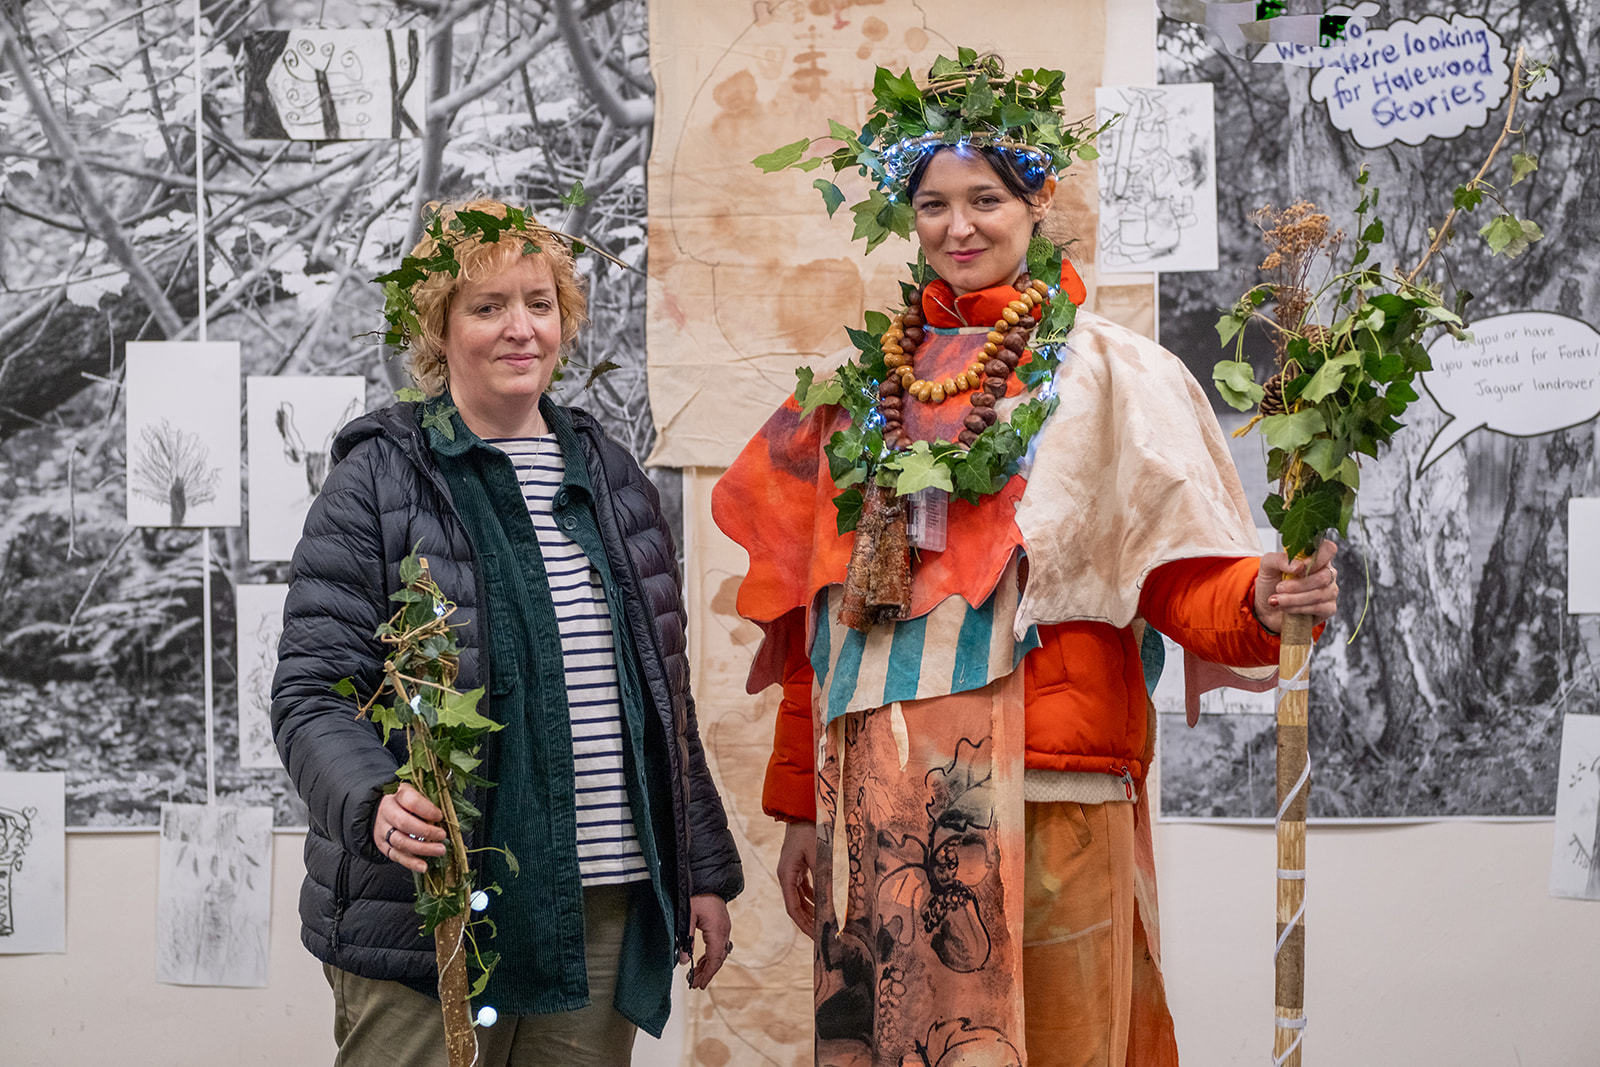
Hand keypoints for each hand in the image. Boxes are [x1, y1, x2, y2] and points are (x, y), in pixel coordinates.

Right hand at [373, 783, 447, 872]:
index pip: (410, 801)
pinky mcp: (383, 846)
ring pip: (401, 841)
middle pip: (404, 823)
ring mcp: (383, 830)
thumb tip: (448, 813)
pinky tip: (424, 866)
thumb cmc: (405, 803)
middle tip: (442, 835)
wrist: (380, 812)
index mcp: (397, 795)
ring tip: (440, 850)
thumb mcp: (415, 794)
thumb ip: (428, 802)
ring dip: (422, 848)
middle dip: (426, 831)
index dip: (427, 810)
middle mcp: (387, 812)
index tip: (440, 817)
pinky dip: (411, 863)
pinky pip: (396, 856)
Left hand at [680, 893, 732, 988]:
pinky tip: (701, 962)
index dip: (707, 973)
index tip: (700, 984)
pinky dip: (710, 956)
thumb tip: (683, 960)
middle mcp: (724, 931)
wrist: (708, 880)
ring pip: (719, 953)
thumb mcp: (687, 916)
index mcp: (717, 930)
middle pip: (718, 958)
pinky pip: (718, 946)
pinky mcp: (721, 926)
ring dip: (708, 965)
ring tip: (696, 976)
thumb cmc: (698, 895)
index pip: (714, 958)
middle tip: (696, 984)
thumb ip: (685, 939)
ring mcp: (724, 929)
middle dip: (707, 972)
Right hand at [776, 820, 816, 940]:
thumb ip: (825, 878)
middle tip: (823, 936)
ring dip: (813, 910)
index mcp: (786, 875)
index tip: (817, 937)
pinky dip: (815, 897)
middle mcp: (786, 876)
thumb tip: (835, 901)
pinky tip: (826, 902)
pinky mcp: (799, 866)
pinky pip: (805, 888)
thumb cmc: (810, 831)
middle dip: (809, 921)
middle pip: (796, 906)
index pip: (793, 908)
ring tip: (826, 923)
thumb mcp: (818, 855)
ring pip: (801, 898)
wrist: (802, 811)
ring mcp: (792, 871)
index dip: (805, 925)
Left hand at [1253, 540, 1339, 634]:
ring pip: (1319, 594)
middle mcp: (1326, 572)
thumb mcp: (1268, 565)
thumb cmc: (1271, 582)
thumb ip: (1280, 559)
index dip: (1316, 559)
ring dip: (1294, 599)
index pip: (1328, 549)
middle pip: (1323, 576)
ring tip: (1278, 599)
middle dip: (1297, 585)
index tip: (1298, 569)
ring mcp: (1330, 590)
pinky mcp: (1328, 608)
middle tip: (1279, 588)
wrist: (1266, 606)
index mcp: (1314, 557)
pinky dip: (1299, 609)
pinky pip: (1319, 608)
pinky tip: (1287, 608)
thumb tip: (1299, 566)